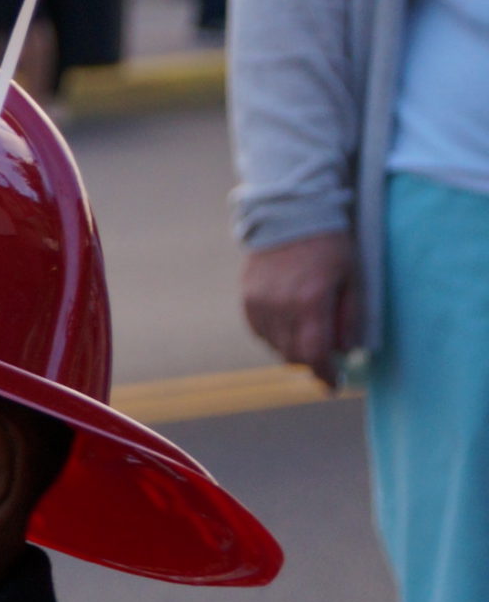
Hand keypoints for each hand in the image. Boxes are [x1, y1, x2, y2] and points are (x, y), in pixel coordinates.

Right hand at [240, 230, 358, 388]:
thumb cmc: (330, 244)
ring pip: (276, 347)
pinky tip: (290, 319)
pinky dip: (278, 335)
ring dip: (294, 348)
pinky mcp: (248, 301)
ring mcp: (259, 305)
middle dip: (312, 362)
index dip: (324, 374)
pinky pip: (262, 333)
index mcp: (310, 300)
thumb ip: (350, 315)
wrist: (289, 215)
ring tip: (309, 332)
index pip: (314, 353)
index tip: (333, 386)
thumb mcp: (353, 275)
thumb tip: (345, 349)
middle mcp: (280, 307)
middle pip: (294, 355)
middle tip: (326, 360)